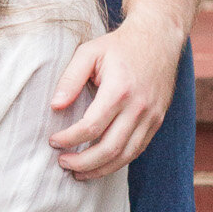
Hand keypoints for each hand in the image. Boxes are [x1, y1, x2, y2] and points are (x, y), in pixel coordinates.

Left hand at [49, 15, 183, 178]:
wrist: (158, 39)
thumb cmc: (119, 46)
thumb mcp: (89, 52)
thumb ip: (70, 79)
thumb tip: (55, 106)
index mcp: (119, 90)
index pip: (91, 127)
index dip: (69, 139)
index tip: (53, 141)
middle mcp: (139, 107)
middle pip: (109, 149)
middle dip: (83, 162)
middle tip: (62, 163)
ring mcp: (151, 117)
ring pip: (126, 156)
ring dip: (100, 169)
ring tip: (78, 172)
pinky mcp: (157, 121)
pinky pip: (137, 150)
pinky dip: (118, 162)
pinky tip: (100, 164)